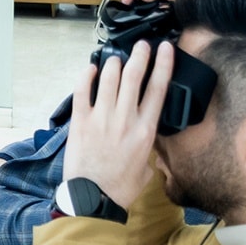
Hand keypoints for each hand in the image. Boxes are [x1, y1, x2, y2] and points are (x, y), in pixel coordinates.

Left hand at [62, 41, 172, 210]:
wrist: (93, 198)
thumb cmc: (121, 187)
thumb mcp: (147, 168)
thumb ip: (148, 150)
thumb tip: (146, 142)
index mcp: (146, 130)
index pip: (158, 89)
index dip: (163, 65)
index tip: (165, 50)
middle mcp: (125, 119)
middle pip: (135, 78)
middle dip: (140, 56)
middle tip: (142, 46)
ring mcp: (101, 118)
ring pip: (110, 80)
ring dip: (114, 64)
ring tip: (117, 58)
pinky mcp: (80, 122)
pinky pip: (82, 92)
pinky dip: (86, 76)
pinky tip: (90, 68)